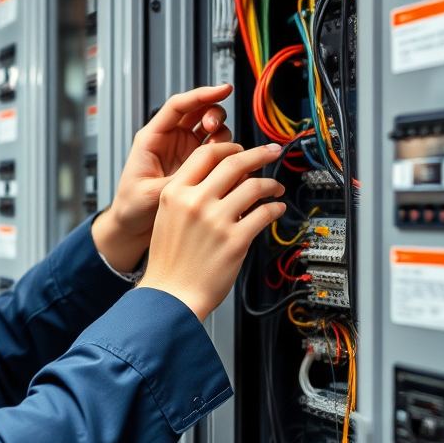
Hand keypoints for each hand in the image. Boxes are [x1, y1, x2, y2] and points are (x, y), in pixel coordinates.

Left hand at [91, 85, 232, 272]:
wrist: (132, 225)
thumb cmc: (131, 206)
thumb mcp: (150, 193)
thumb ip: (178, 181)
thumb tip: (203, 173)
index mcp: (152, 138)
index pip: (178, 106)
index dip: (201, 95)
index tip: (223, 90)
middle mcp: (170, 140)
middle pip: (199, 112)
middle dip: (212, 115)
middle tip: (214, 129)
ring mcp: (185, 152)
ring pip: (212, 130)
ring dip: (221, 135)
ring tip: (221, 153)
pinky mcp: (197, 166)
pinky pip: (217, 151)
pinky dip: (227, 153)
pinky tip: (228, 164)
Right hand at [137, 142, 285, 320]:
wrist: (171, 295)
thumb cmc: (169, 261)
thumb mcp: (167, 217)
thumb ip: (189, 194)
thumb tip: (223, 178)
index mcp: (175, 193)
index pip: (206, 154)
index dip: (229, 147)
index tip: (242, 149)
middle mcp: (195, 202)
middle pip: (234, 162)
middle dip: (259, 154)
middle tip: (271, 152)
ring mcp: (216, 220)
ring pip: (254, 186)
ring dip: (271, 184)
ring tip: (275, 188)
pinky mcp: (236, 239)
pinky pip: (264, 214)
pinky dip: (275, 208)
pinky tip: (276, 209)